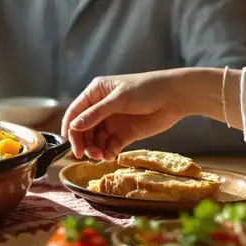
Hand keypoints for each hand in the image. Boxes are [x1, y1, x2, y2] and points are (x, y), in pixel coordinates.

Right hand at [61, 69, 202, 160]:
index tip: (72, 146)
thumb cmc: (146, 89)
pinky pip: (110, 146)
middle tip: (87, 155)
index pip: (75, 113)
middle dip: (83, 142)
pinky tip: (109, 156)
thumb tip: (74, 127)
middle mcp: (100, 108)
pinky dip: (107, 152)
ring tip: (100, 156)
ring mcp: (112, 122)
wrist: (175, 97)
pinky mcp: (124, 134)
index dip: (70, 129)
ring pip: (95, 140)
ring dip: (95, 149)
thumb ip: (96, 114)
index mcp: (95, 93)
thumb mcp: (119, 99)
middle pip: (83, 129)